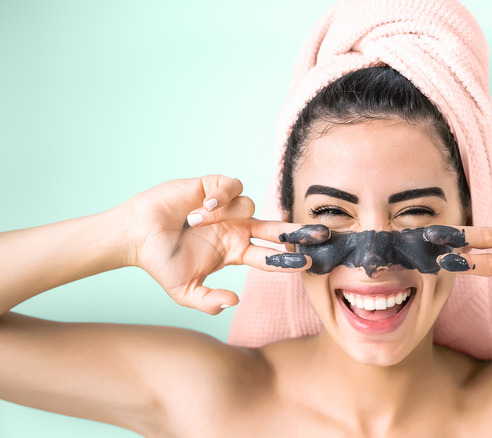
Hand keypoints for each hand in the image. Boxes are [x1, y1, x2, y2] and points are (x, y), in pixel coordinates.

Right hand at [118, 175, 326, 313]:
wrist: (136, 236)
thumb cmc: (160, 263)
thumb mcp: (185, 291)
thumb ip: (209, 302)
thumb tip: (235, 302)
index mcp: (236, 252)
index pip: (270, 257)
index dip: (288, 260)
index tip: (307, 264)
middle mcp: (237, 229)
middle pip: (277, 229)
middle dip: (299, 231)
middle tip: (321, 234)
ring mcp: (227, 209)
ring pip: (250, 207)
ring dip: (225, 216)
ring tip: (195, 221)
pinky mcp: (214, 188)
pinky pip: (233, 188)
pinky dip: (222, 197)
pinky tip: (202, 207)